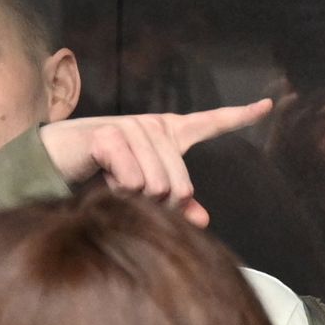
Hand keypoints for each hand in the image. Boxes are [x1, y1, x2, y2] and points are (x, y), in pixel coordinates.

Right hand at [39, 99, 273, 226]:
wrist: (56, 161)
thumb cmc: (100, 175)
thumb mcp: (142, 192)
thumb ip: (173, 205)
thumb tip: (202, 220)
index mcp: (169, 134)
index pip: (210, 123)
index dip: (240, 115)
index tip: (268, 104)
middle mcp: (155, 125)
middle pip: (179, 184)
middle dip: (156, 202)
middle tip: (128, 191)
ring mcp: (134, 127)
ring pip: (155, 185)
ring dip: (131, 196)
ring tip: (112, 181)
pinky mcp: (110, 134)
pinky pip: (132, 179)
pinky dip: (116, 188)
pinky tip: (103, 175)